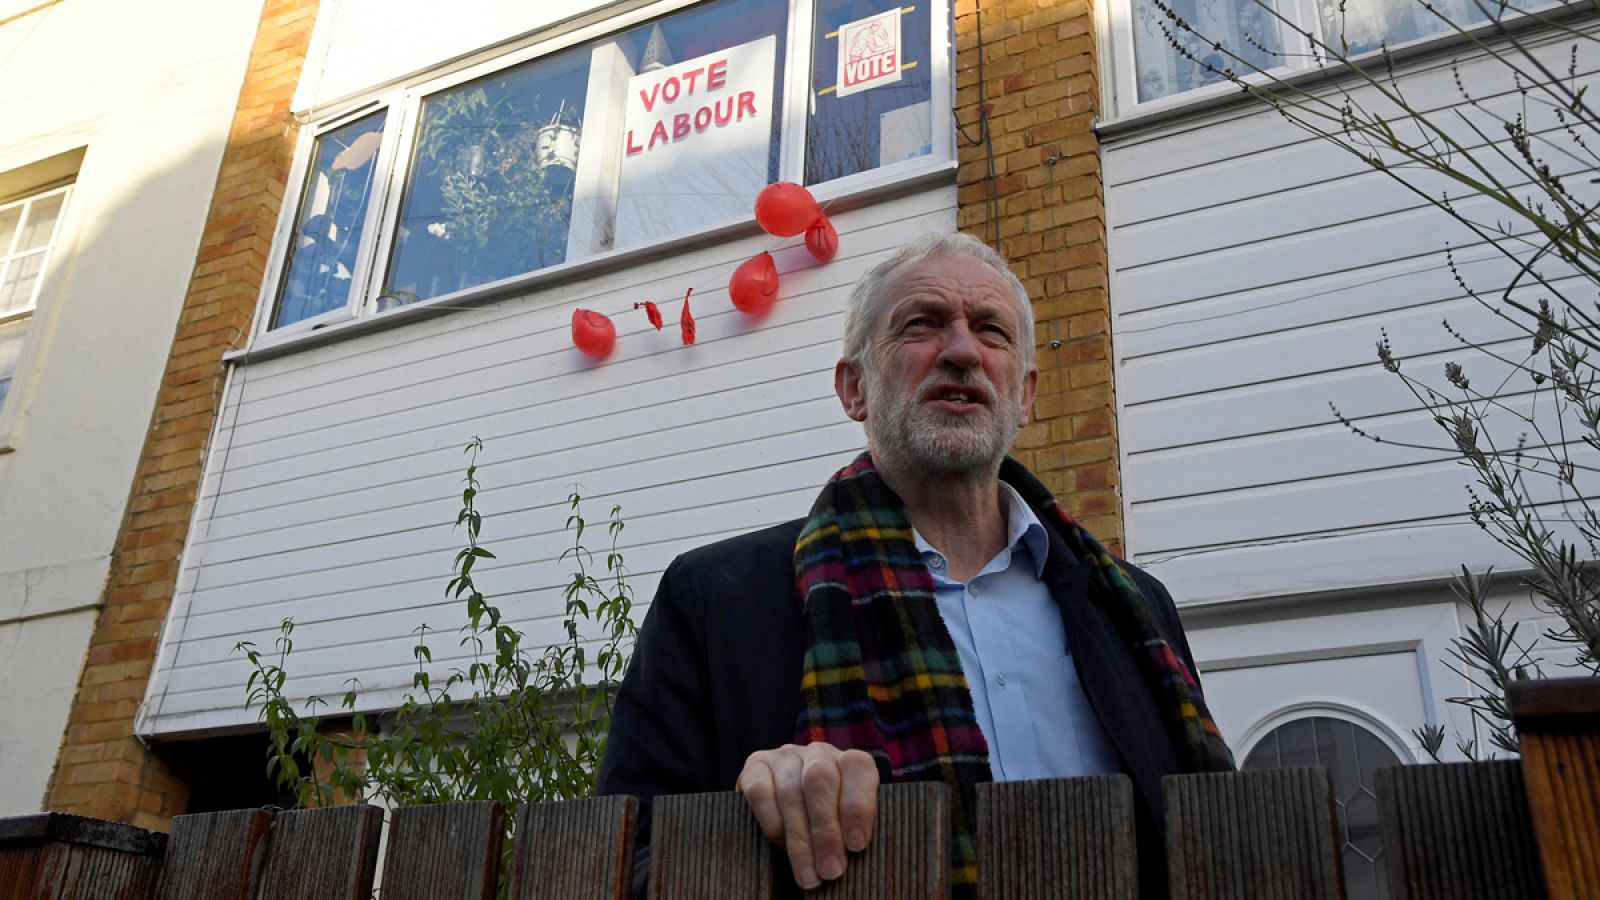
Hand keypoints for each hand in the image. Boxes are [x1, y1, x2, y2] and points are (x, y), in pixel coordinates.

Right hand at [736, 742, 878, 889]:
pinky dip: (771, 823)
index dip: (857, 806)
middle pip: (820, 781)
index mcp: (849, 761)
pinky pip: (760, 792)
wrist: (791, 802)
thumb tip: (853, 853)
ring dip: (799, 840)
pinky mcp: (755, 766)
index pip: (857, 768)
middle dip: (825, 830)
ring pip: (790, 792)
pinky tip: (780, 847)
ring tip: (808, 874)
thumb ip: (854, 829)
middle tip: (830, 869)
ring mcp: (785, 757)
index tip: (856, 845)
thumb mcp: (849, 820)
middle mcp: (818, 753)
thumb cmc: (830, 818)